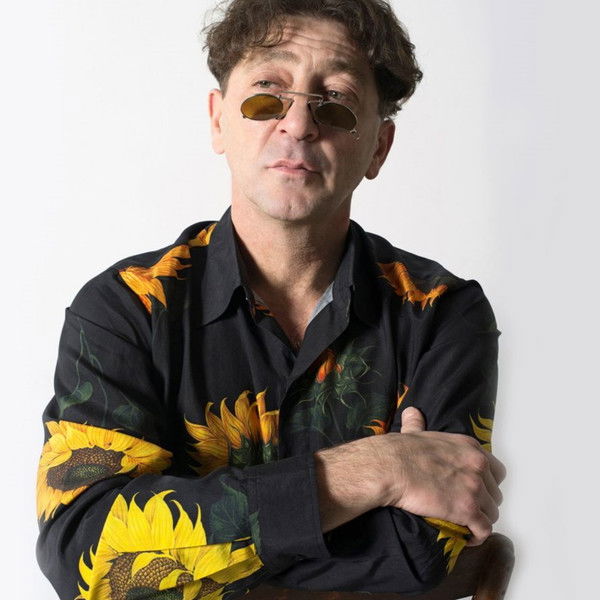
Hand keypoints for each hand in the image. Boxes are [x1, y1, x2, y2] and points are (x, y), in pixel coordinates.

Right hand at [374, 406, 505, 545]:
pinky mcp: (467, 510)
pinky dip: (477, 536)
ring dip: (479, 521)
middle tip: (465, 509)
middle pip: (495, 494)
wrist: (390, 467)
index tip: (473, 490)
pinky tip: (467, 537)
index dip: (486, 483)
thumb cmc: (400, 451)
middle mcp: (477, 466)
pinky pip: (484, 530)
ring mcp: (474, 488)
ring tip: (464, 525)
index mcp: (469, 448)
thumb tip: (411, 412)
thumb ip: (418, 423)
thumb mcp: (415, 432)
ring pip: (492, 514)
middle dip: (483, 504)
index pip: (496, 471)